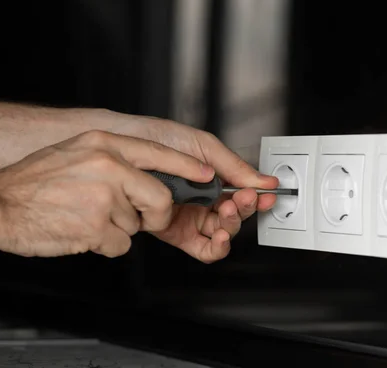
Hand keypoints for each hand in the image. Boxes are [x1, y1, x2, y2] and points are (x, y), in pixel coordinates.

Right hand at [0, 130, 215, 257]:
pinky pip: (121, 244)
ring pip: (138, 224)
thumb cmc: (35, 182)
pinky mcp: (96, 227)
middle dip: (154, 214)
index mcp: (103, 144)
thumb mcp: (77, 152)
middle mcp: (107, 166)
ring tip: (86, 216)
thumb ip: (112, 159)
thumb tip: (145, 173)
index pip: (158, 153)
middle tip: (134, 216)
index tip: (207, 174)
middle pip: (159, 197)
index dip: (186, 166)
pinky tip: (81, 231)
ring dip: (118, 228)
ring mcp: (102, 198)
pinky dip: (106, 244)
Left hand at [112, 116, 278, 262]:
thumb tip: (263, 179)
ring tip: (226, 212)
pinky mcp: (175, 232)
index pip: (243, 193)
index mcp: (214, 178)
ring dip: (232, 226)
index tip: (265, 195)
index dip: (258, 197)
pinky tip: (219, 237)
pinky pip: (203, 248)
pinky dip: (216, 247)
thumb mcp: (202, 145)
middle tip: (242, 199)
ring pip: (223, 232)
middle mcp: (204, 199)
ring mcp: (190, 216)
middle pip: (236, 215)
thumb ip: (233, 166)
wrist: (120, 145)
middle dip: (244, 209)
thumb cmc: (155, 138)